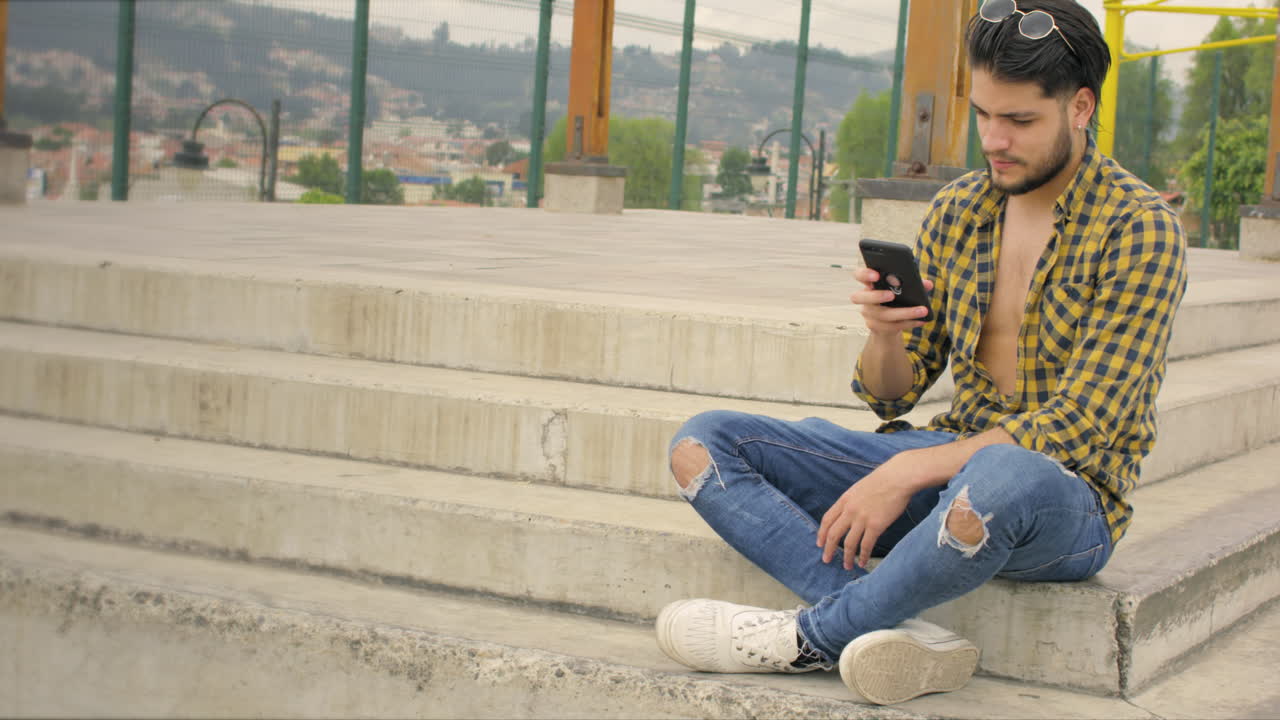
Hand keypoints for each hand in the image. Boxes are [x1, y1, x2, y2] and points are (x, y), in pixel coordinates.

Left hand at [817, 452, 922, 569]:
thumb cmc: (883, 480)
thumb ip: (853, 501)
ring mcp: (862, 518)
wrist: (898, 478)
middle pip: (833, 534)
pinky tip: (862, 563)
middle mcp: (850, 510)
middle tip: (826, 560)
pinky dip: (863, 556)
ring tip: (846, 566)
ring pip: (848, 543)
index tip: (819, 543)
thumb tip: (850, 513)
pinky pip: (866, 545)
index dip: (821, 533)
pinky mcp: (876, 525)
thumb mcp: (860, 488)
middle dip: (828, 549)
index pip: (827, 519)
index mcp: (845, 500)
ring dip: (846, 557)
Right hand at [850, 268, 934, 335]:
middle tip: (891, 295)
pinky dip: (908, 323)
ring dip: (904, 313)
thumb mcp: (904, 289)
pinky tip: (920, 320)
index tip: (876, 275)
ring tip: (922, 310)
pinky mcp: (875, 326)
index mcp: (870, 284)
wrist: (891, 322)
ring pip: (882, 315)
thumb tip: (928, 284)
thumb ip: (914, 284)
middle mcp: (865, 299)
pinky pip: (890, 326)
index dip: (864, 274)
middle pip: (860, 297)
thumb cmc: (896, 299)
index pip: (859, 275)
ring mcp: (868, 314)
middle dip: (876, 296)